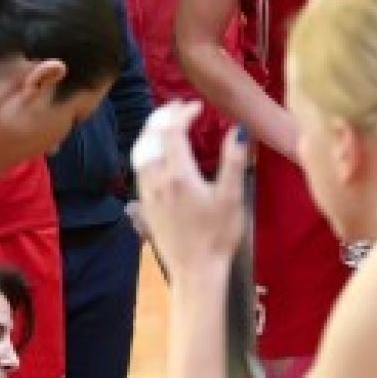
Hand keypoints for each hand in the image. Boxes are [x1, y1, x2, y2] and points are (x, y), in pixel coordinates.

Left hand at [132, 102, 248, 278]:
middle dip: (162, 117)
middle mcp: (157, 180)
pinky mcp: (145, 206)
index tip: (196, 107)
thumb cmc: (218, 236)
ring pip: (139, 152)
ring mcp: (147, 194)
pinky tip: (156, 153)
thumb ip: (234, 161)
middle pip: (150, 137)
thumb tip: (238, 129)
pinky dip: (145, 150)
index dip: (181, 113)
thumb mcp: (232, 197)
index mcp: (178, 175)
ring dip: (150, 132)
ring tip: (164, 123)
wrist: (195, 271)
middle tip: (177, 107)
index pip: (172, 131)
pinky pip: (138, 169)